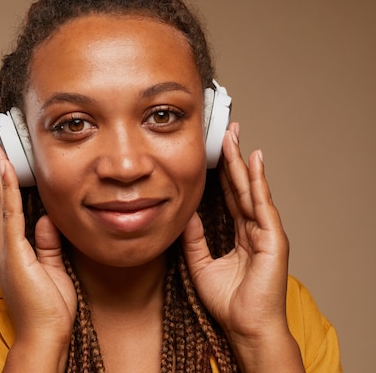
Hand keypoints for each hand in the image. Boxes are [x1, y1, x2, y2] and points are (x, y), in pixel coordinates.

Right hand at [0, 145, 75, 371]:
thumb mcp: (53, 267)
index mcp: (12, 250)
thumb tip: (47, 219)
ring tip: (0, 151)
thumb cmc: (49, 308)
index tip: (8, 164)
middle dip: (1, 174)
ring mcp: (5, 249)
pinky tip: (8, 172)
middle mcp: (4, 246)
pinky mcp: (13, 252)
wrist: (45, 334)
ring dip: (2, 175)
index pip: (9, 210)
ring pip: (3, 203)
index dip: (8, 186)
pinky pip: (11, 214)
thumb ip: (48, 243)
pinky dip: (9, 191)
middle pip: (2, 202)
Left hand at [181, 123, 303, 371]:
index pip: (228, 196)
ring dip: (242, 162)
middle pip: (240, 187)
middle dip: (232, 159)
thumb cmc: (227, 301)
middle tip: (226, 131)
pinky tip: (254, 162)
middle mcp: (253, 229)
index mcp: (238, 234)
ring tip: (234, 136)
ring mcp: (265, 232)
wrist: (245, 326)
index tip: (213, 151)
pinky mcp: (273, 239)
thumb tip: (184, 213)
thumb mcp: (201, 263)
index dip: (221, 173)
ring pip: (250, 190)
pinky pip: (262, 205)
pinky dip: (258, 183)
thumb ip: (194, 237)